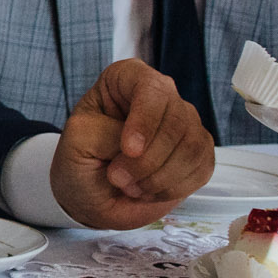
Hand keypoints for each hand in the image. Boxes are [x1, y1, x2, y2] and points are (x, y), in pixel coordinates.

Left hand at [51, 58, 217, 227]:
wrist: (94, 198)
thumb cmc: (82, 162)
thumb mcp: (77, 141)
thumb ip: (104, 133)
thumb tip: (139, 146)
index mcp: (126, 79)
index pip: (150, 87)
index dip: (144, 121)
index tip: (129, 150)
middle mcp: (162, 95)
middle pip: (176, 121)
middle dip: (147, 160)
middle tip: (117, 177)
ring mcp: (185, 123)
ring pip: (191, 147)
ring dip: (157, 177)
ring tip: (129, 185)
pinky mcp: (199, 153)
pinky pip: (200, 169)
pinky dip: (171, 188)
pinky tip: (148, 190)